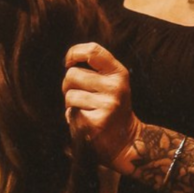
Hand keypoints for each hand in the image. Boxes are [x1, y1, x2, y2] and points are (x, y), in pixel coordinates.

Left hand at [63, 42, 141, 174]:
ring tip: (86, 110)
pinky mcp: (97, 122)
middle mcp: (116, 87)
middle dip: (68, 85)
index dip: (74, 52)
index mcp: (119, 73)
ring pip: (69, 95)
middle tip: (81, 96)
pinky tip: (85, 121)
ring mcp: (108, 105)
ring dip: (70, 104)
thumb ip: (95, 69)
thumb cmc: (110, 107)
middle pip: (72, 74)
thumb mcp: (111, 83)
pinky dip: (72, 117)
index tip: (68, 62)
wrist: (126, 141)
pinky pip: (71, 112)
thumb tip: (68, 62)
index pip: (93, 51)